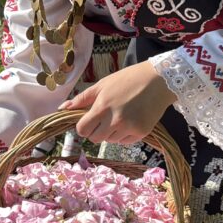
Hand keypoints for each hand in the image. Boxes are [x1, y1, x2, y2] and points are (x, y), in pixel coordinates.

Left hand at [58, 61, 176, 144]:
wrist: (159, 80)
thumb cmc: (128, 79)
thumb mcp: (102, 85)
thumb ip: (82, 99)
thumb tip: (62, 109)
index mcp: (102, 107)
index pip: (82, 130)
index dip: (84, 126)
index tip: (89, 120)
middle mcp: (114, 120)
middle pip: (95, 139)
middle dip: (96, 131)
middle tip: (105, 118)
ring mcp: (129, 128)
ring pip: (110, 141)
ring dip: (111, 132)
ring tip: (121, 115)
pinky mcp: (141, 133)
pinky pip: (124, 142)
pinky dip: (124, 135)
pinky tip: (131, 120)